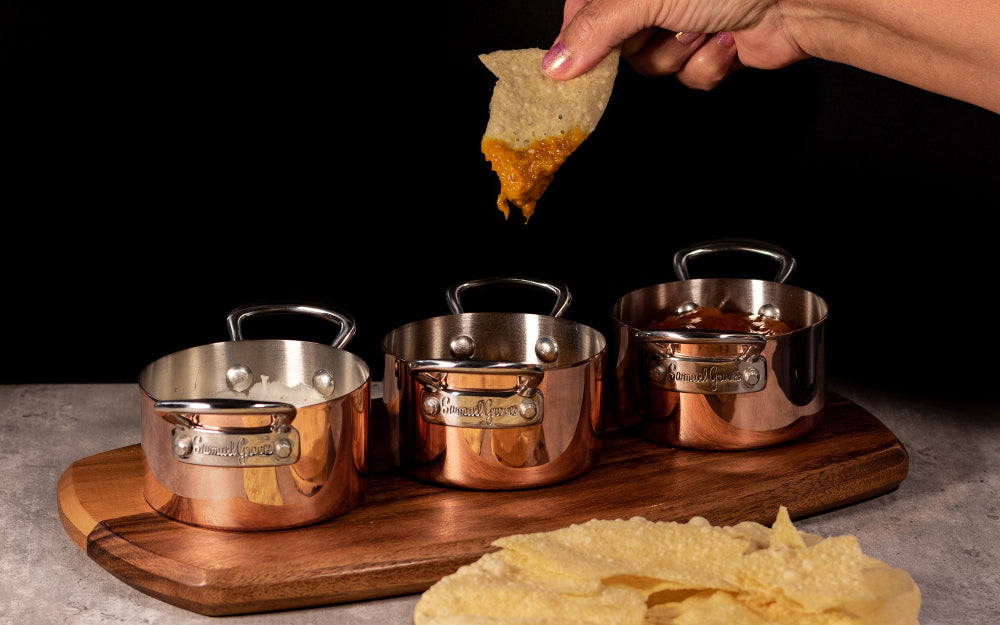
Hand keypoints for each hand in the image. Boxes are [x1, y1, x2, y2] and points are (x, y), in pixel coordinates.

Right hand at [543, 0, 808, 89]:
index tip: (575, 62)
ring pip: (653, 62)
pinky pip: (688, 74)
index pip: (584, 7)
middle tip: (665, 25)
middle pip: (617, 39)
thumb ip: (593, 29)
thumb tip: (553, 64)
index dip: (580, 36)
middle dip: (643, 42)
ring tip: (705, 25)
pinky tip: (729, 40)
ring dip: (678, 53)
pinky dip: (708, 64)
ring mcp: (687, 15)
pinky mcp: (715, 44)